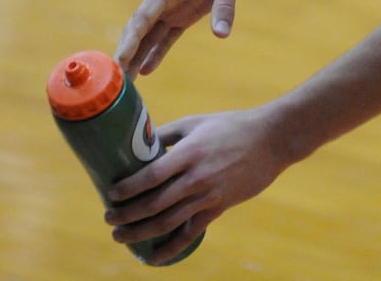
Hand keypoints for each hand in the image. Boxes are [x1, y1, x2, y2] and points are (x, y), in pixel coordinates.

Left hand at [105, 108, 288, 263]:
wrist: (271, 140)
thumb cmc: (230, 126)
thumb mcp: (196, 122)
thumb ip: (167, 134)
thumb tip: (138, 142)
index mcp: (190, 153)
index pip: (152, 175)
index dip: (129, 188)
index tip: (111, 194)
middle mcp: (197, 177)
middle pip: (155, 203)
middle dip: (128, 215)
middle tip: (109, 218)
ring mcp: (209, 195)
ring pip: (169, 221)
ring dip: (141, 232)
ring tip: (120, 236)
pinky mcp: (219, 207)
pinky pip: (192, 233)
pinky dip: (172, 248)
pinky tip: (154, 257)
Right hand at [114, 0, 252, 77]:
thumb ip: (224, 6)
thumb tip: (221, 35)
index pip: (144, 16)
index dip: (131, 39)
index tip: (120, 59)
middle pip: (139, 28)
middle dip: (127, 51)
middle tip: (116, 78)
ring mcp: (172, 7)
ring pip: (149, 35)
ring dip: (137, 55)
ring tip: (126, 81)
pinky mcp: (183, 14)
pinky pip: (166, 36)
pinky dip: (156, 52)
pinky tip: (147, 70)